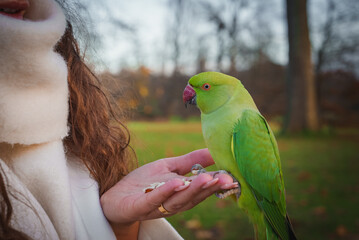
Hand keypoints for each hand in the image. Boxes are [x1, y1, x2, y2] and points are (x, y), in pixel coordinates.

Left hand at [100, 149, 236, 225]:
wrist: (115, 196)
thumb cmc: (143, 182)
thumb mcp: (169, 167)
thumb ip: (191, 161)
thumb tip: (214, 151)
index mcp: (182, 193)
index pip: (202, 189)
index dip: (218, 183)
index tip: (233, 176)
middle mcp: (173, 202)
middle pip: (194, 196)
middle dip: (211, 188)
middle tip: (227, 179)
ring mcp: (157, 206)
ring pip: (178, 200)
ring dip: (193, 190)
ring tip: (207, 179)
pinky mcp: (140, 207)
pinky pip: (154, 200)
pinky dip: (166, 192)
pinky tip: (177, 182)